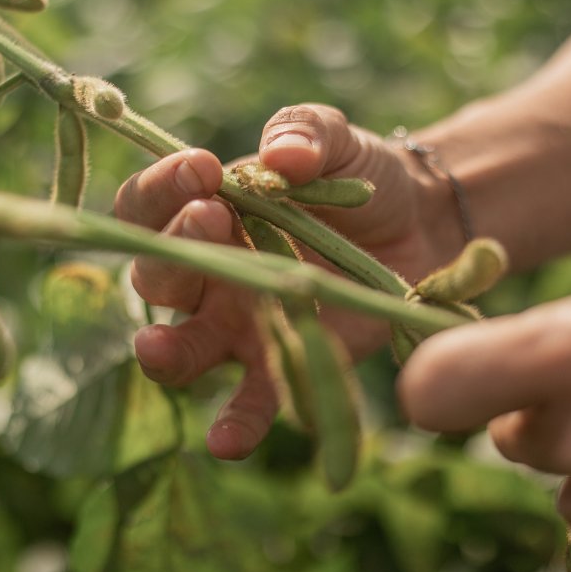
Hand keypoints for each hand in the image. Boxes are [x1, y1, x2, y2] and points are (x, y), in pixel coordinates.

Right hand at [115, 104, 461, 459]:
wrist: (422, 223)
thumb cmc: (362, 174)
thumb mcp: (334, 137)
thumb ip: (303, 131)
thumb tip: (282, 157)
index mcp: (207, 212)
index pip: (149, 206)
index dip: (160, 189)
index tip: (202, 167)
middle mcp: (211, 274)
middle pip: (157, 275)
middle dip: (173, 249)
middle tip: (212, 220)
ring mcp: (242, 326)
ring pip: (182, 347)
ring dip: (165, 349)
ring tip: (159, 346)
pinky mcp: (283, 366)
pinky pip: (249, 403)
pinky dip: (234, 425)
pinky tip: (226, 441)